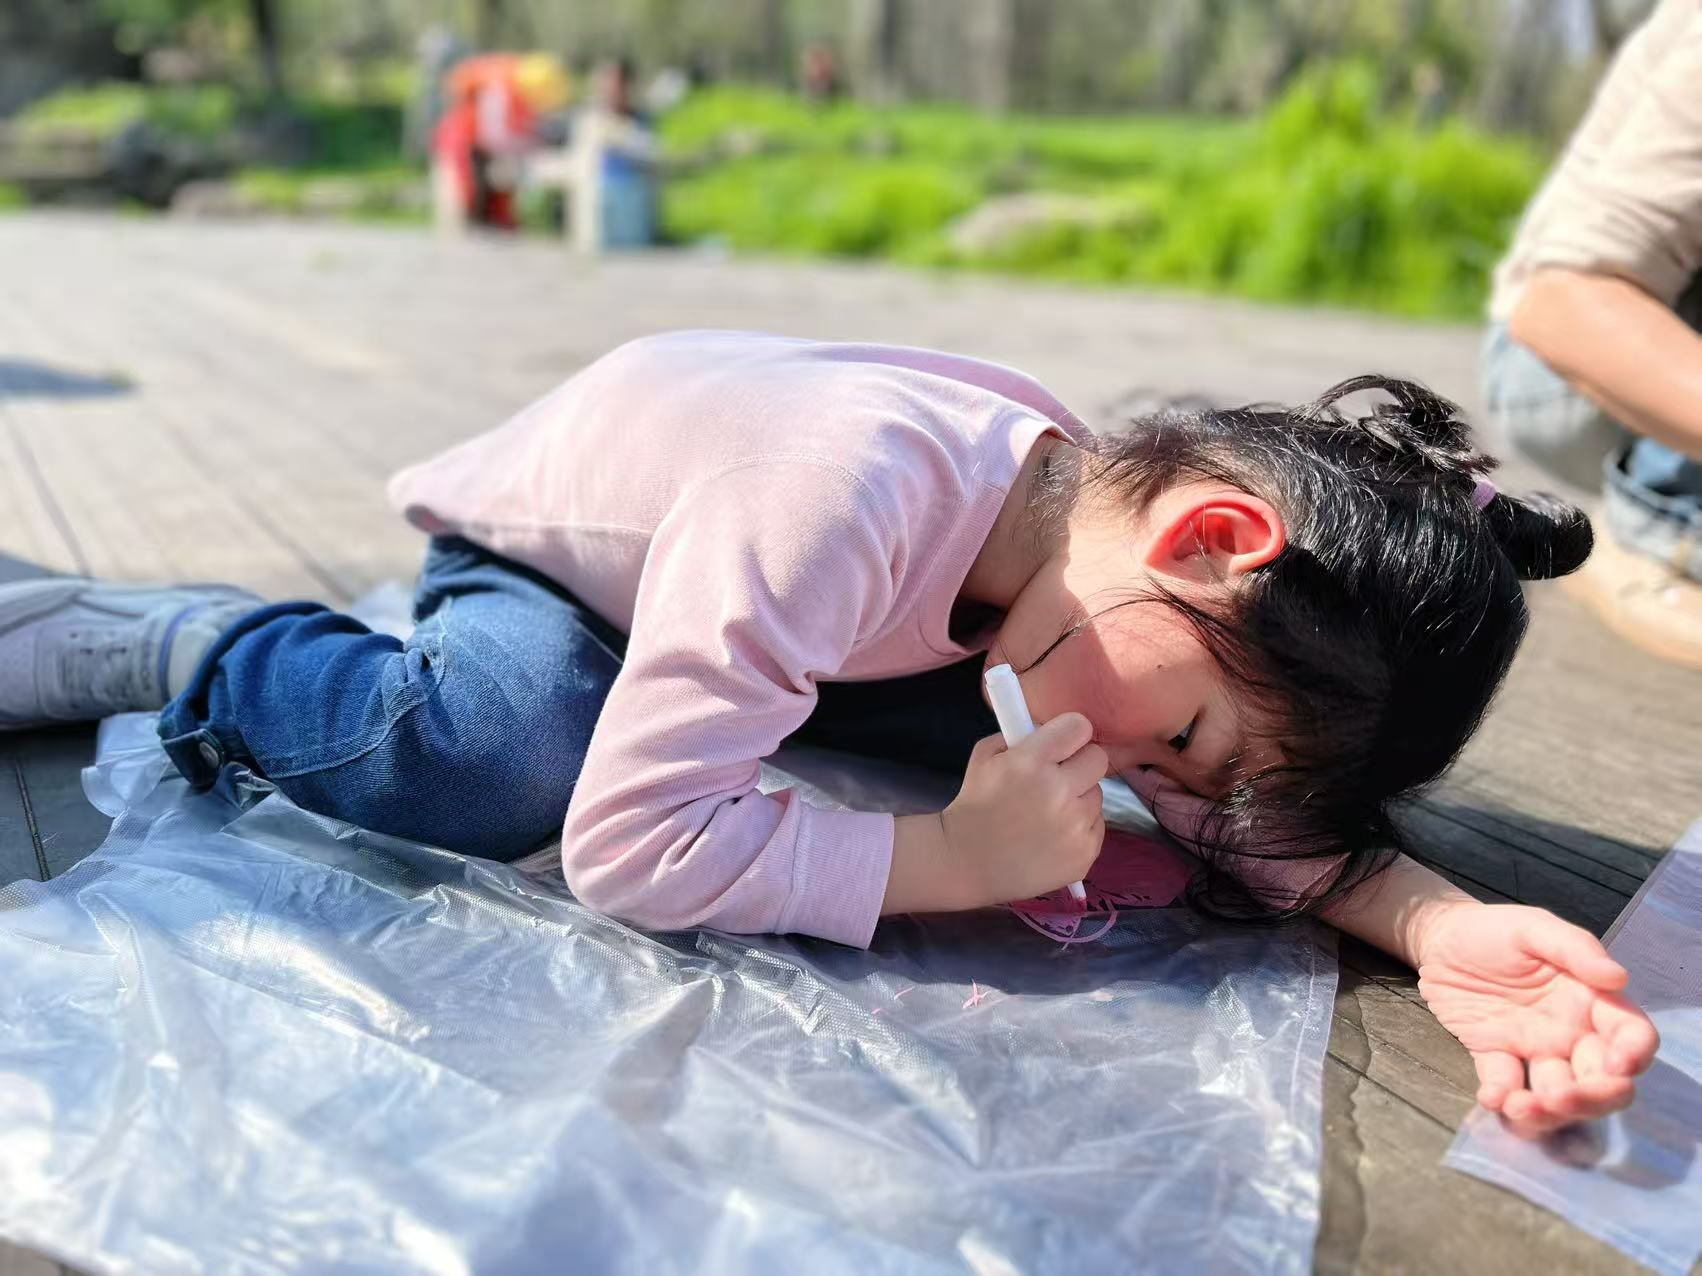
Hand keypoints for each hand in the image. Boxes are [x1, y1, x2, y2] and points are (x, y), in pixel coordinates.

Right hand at [941, 713, 1106, 907]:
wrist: (967, 865)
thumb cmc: (975, 807)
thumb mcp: (984, 758)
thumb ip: (1018, 735)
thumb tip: (1050, 726)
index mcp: (1030, 762)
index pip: (1079, 727)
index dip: (1070, 732)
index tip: (1062, 742)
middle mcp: (1058, 792)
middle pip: (1097, 759)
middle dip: (1079, 763)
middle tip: (1059, 776)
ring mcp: (1074, 826)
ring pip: (1097, 795)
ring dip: (1078, 799)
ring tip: (1047, 813)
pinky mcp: (1084, 854)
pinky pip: (1096, 825)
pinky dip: (1079, 828)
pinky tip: (1052, 836)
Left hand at [1414, 902, 1659, 1135]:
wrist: (1439, 939)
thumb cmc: (1495, 929)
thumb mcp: (1534, 927)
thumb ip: (1575, 949)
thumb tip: (1618, 977)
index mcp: (1590, 999)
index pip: (1631, 1034)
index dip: (1634, 1054)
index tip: (1617, 1065)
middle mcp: (1571, 1032)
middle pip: (1604, 1080)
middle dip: (1592, 1098)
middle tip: (1560, 1097)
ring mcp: (1533, 1049)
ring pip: (1558, 1094)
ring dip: (1548, 1111)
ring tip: (1520, 1106)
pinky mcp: (1494, 1056)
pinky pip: (1505, 1085)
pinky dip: (1502, 1098)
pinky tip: (1492, 1096)